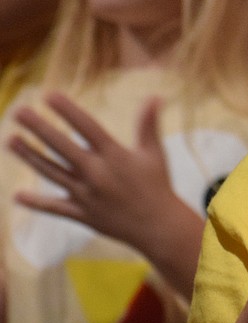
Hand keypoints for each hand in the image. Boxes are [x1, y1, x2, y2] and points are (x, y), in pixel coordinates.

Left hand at [8, 91, 173, 246]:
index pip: (87, 127)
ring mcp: (86, 196)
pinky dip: (36, 203)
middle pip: (61, 147)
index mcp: (114, 156)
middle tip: (18, 111)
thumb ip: (148, 124)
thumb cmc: (157, 186)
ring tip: (10, 140)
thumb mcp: (154, 153)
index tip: (48, 95)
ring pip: (52, 173)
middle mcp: (97, 174)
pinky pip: (55, 208)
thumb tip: (155, 95)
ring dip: (30, 156)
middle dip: (38, 128)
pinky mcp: (82, 214)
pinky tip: (16, 196)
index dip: (68, 111)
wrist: (158, 227)